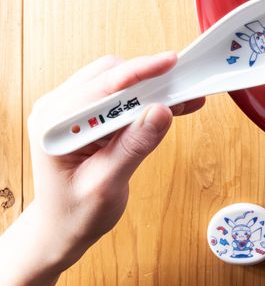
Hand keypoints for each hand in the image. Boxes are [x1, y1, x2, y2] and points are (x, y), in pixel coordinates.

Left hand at [4, 53, 203, 285]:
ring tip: (182, 99)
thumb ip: (134, 146)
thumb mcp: (107, 184)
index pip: (101, 86)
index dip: (139, 72)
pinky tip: (172, 105)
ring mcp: (71, 110)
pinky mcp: (87, 114)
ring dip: (151, 88)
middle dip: (149, 79)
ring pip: (118, 80)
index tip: (170, 63)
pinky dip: (147, 98)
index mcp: (55, 126)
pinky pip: (121, 94)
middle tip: (184, 89)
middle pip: (111, 75)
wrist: (64, 227)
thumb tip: (161, 112)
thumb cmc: (77, 212)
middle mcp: (58, 111)